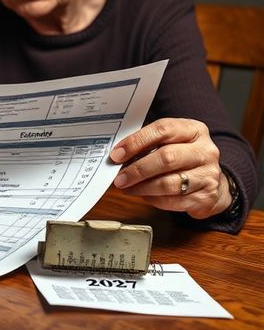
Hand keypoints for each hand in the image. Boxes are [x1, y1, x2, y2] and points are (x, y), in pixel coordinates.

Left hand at [109, 118, 230, 218]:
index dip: (136, 142)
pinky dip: (154, 199)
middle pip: (167, 158)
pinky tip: (144, 195)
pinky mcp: (208, 196)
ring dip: (142, 187)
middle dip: (138, 169)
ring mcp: (209, 174)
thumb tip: (118, 156)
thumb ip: (149, 144)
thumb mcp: (171, 141)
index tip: (117, 154)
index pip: (162, 130)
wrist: (212, 180)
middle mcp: (205, 151)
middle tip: (120, 178)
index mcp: (194, 130)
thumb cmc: (183, 157)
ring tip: (127, 187)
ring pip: (169, 183)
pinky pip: (174, 200)